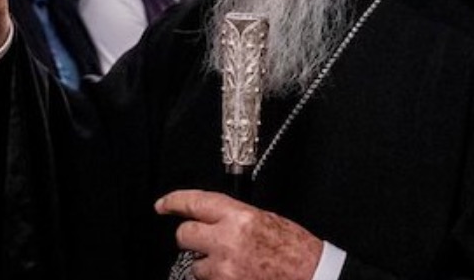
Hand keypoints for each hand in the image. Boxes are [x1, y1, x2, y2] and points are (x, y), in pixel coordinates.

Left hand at [156, 190, 321, 279]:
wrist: (310, 276)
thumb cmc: (295, 249)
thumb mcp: (267, 220)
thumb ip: (237, 217)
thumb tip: (213, 216)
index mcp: (240, 218)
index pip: (196, 202)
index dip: (175, 201)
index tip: (163, 204)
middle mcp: (227, 242)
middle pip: (184, 235)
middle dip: (191, 237)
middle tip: (203, 239)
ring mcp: (223, 269)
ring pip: (194, 265)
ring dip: (207, 264)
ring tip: (232, 263)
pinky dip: (217, 279)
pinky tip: (236, 274)